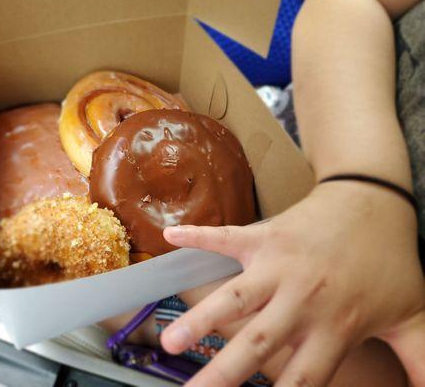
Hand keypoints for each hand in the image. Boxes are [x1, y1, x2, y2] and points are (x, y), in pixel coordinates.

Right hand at [161, 181, 424, 385]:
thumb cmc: (391, 262)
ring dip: (203, 317)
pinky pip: (226, 236)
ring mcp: (278, 264)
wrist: (374, 202)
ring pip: (236, 296)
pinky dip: (199, 236)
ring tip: (173, 339)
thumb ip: (424, 363)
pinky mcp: (264, 235)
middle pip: (259, 344)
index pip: (304, 379)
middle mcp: (302, 299)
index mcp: (336, 326)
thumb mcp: (416, 317)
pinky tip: (171, 236)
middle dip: (224, 374)